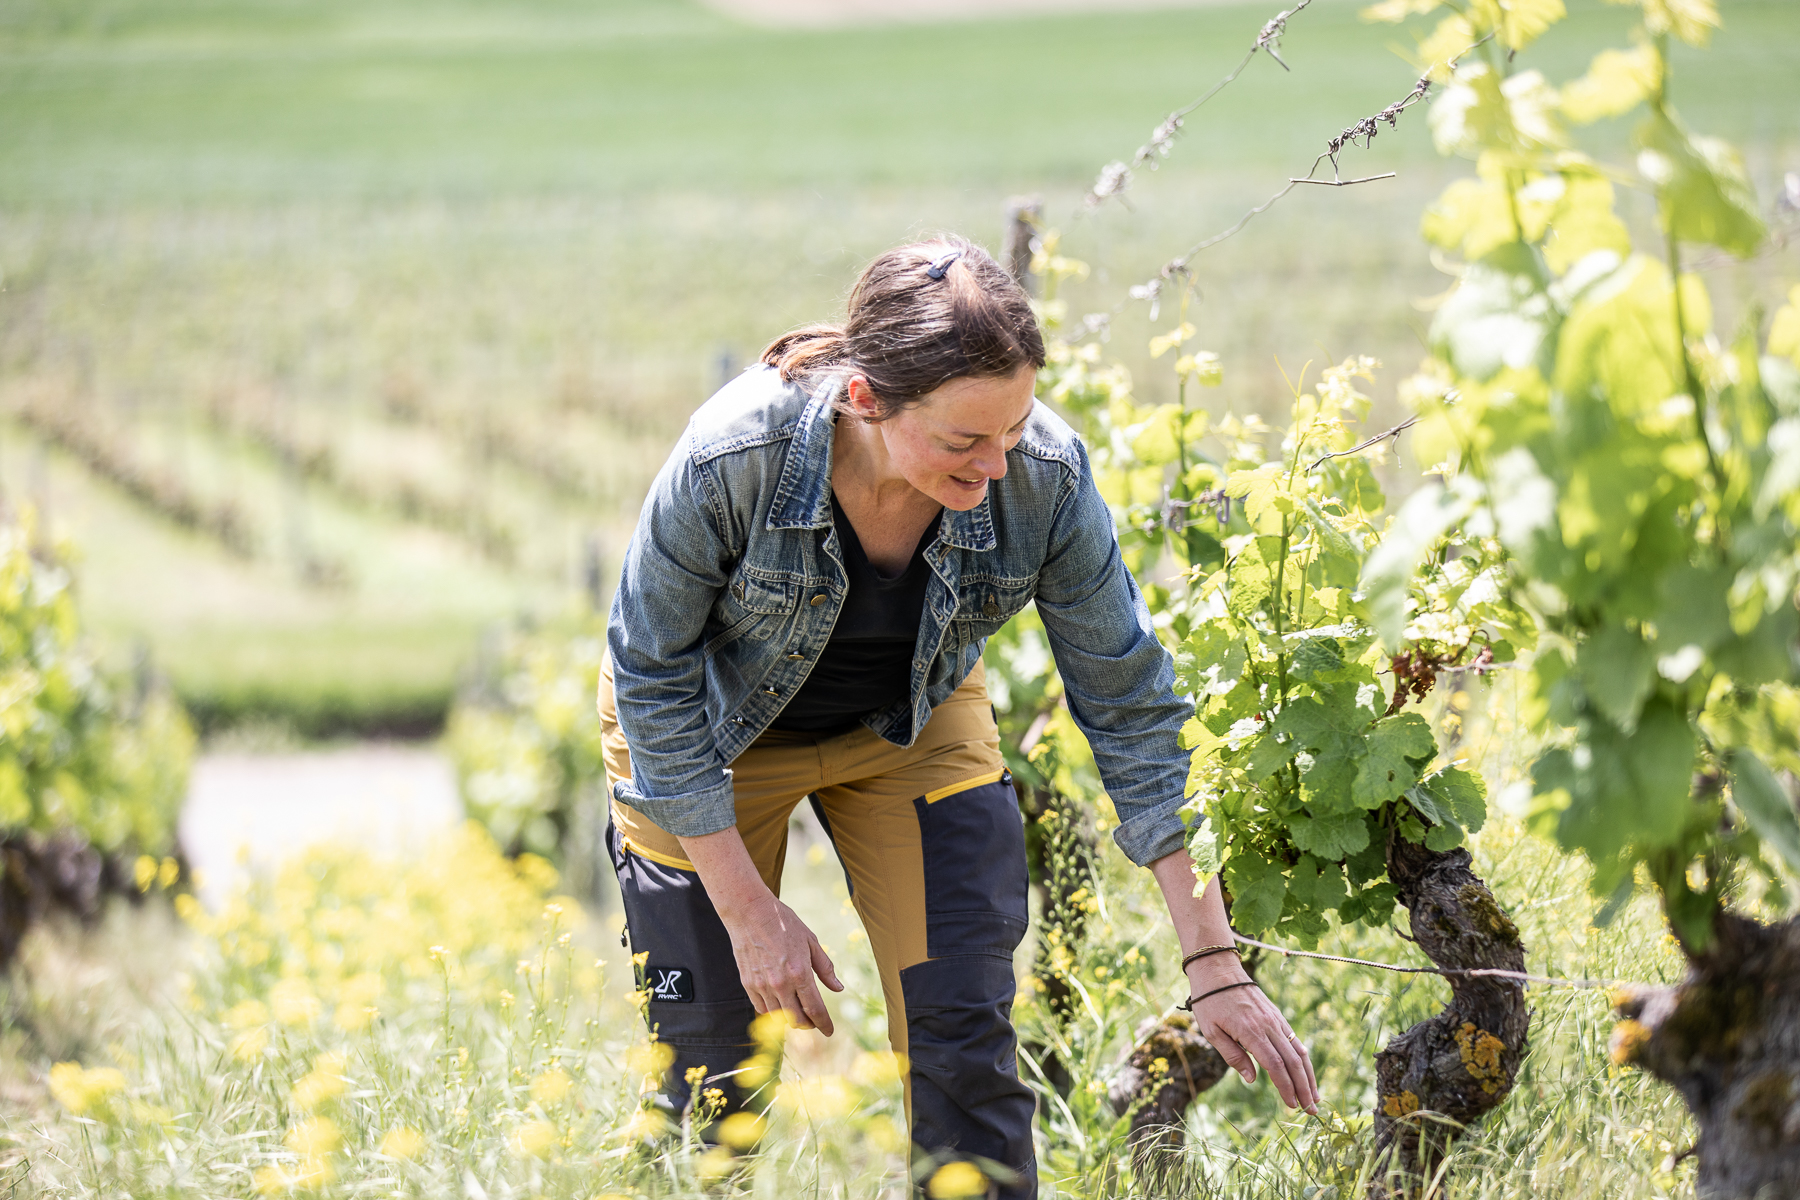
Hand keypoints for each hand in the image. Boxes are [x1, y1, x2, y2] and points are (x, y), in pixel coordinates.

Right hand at [719, 891, 844, 1035]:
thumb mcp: (811, 941)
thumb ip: (825, 968)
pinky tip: (780, 1004)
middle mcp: (781, 984)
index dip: (824, 1024)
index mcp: (800, 973)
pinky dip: (773, 1012)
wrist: (750, 911)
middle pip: (797, 1020)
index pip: (815, 1009)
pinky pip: (762, 1009)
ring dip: (791, 1019)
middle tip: (814, 1021)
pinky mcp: (748, 984)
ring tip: (798, 1012)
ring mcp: (762, 986)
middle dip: (809, 1024)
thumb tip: (839, 988)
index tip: (830, 1031)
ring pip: (779, 1017)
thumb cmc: (784, 923)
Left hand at [1186, 956, 1318, 1113]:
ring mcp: (1275, 1020)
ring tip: (1315, 1097)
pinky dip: (1303, 1058)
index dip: (1286, 1087)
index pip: (1275, 1065)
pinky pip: (1295, 1039)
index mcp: (1251, 1032)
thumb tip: (1252, 1079)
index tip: (1292, 1105)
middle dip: (1304, 1088)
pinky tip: (1306, 1072)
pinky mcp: (1277, 1016)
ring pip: (1299, 1051)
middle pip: (1293, 1061)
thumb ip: (1232, 1056)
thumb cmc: (1209, 1002)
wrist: (1218, 970)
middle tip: (1311, 1110)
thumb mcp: (1211, 1031)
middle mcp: (1268, 1026)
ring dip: (1309, 1076)